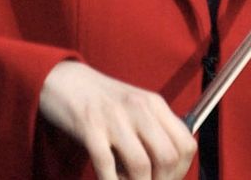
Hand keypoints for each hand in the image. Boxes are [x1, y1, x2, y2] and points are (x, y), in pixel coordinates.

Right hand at [39, 61, 195, 179]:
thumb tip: (169, 168)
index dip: (181, 172)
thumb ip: (154, 132)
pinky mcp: (89, 127)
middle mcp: (139, 108)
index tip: (168, 179)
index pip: (186, 144)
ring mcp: (114, 118)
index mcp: (155, 104)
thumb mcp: (135, 109)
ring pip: (141, 165)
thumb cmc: (102, 101)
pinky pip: (106, 164)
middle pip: (168, 157)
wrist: (64, 80)